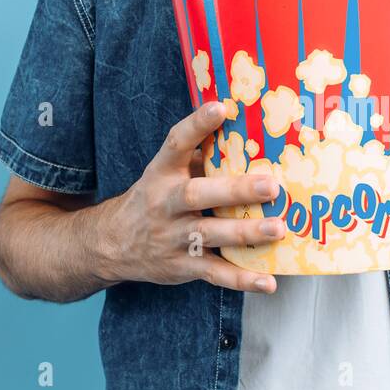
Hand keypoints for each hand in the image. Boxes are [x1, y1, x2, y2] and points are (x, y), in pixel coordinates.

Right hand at [98, 101, 284, 292]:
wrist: (111, 244)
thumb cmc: (154, 199)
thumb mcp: (165, 172)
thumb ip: (198, 155)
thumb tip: (246, 128)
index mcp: (162, 173)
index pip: (176, 143)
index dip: (197, 124)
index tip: (221, 107)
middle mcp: (165, 204)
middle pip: (197, 195)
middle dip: (234, 190)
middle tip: (270, 185)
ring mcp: (173, 238)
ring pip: (210, 235)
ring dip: (245, 233)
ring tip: (278, 228)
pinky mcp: (182, 267)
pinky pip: (214, 274)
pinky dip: (242, 280)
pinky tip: (268, 282)